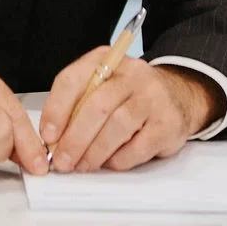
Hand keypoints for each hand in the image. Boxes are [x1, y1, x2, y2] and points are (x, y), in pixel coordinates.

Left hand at [38, 52, 222, 172]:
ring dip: (95, 151)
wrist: (178, 95)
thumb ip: (77, 106)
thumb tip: (54, 138)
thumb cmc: (129, 95)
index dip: (56, 110)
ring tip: (83, 165)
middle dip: (74, 138)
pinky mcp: (169, 122)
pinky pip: (139, 146)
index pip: (72, 80)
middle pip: (96, 106)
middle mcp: (132, 74)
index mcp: (106, 60)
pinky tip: (110, 163)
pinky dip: (119, 159)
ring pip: (118, 126)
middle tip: (62, 160)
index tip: (48, 136)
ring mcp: (153, 97)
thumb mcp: (102, 87)